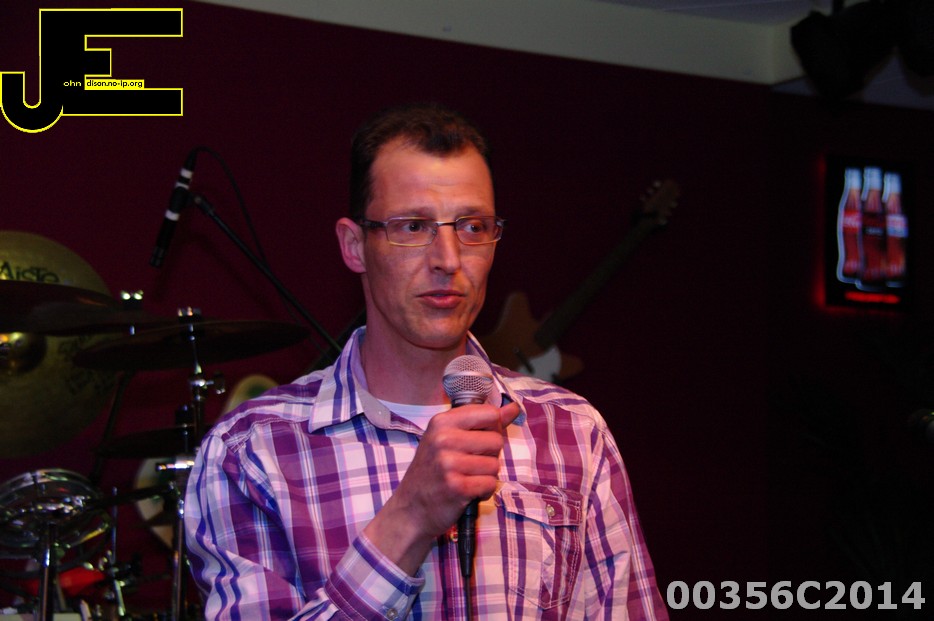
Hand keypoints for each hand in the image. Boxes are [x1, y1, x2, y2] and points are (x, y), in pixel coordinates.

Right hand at [363, 401, 520, 574]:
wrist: (411, 509)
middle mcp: (444, 439)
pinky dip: (484, 491)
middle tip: (469, 464)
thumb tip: (514, 408)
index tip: (479, 439)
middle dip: (490, 455)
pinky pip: (491, 483)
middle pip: (496, 440)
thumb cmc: (433, 471)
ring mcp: (449, 463)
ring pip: (495, 464)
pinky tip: (468, 491)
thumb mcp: (448, 438)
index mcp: (442, 422)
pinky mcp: (457, 487)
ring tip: (467, 478)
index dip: (493, 428)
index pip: (490, 413)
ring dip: (486, 475)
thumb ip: (482, 422)